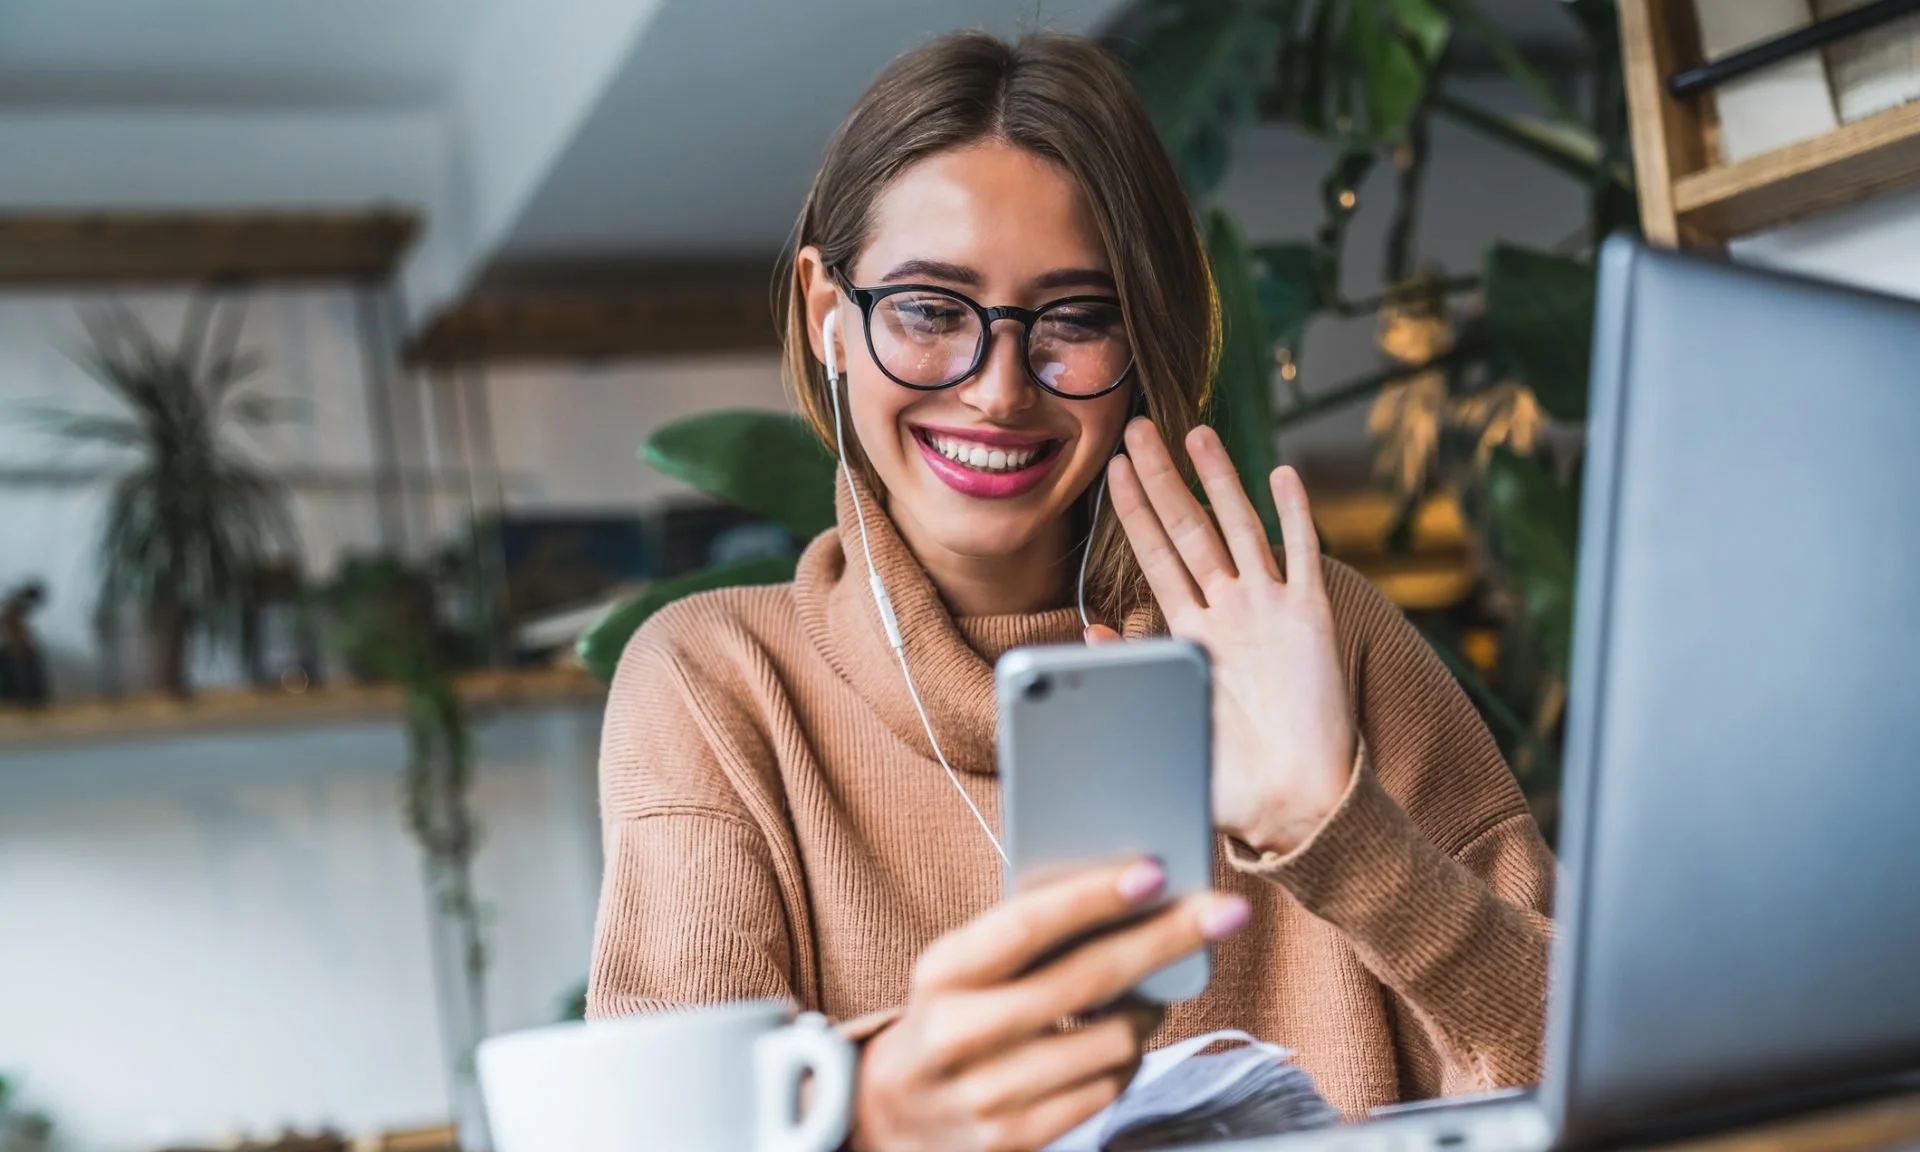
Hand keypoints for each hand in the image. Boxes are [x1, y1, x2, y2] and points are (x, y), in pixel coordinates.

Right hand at [850, 858, 1249, 1151]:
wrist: (887, 1115)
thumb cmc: (946, 1016)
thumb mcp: (958, 968)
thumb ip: (1021, 937)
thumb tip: (1126, 896)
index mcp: (942, 974)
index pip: (1027, 925)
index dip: (1094, 896)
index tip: (1155, 871)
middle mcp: (959, 1034)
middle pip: (1088, 980)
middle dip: (1167, 940)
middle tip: (1224, 911)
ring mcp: (989, 1094)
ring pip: (1113, 1042)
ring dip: (1151, 1008)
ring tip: (1154, 990)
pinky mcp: (1017, 1139)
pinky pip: (1107, 1089)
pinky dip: (1130, 1058)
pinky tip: (1124, 1037)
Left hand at [1093, 418, 1355, 856]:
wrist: (1295, 806)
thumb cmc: (1233, 779)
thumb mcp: (1168, 723)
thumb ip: (1134, 677)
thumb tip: (1093, 634)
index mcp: (1192, 635)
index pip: (1154, 559)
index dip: (1134, 513)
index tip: (1111, 471)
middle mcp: (1229, 611)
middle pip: (1189, 529)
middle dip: (1162, 479)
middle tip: (1135, 429)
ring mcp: (1270, 610)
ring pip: (1240, 529)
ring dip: (1219, 481)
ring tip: (1196, 433)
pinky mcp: (1311, 618)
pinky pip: (1301, 555)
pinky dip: (1294, 514)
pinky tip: (1281, 474)